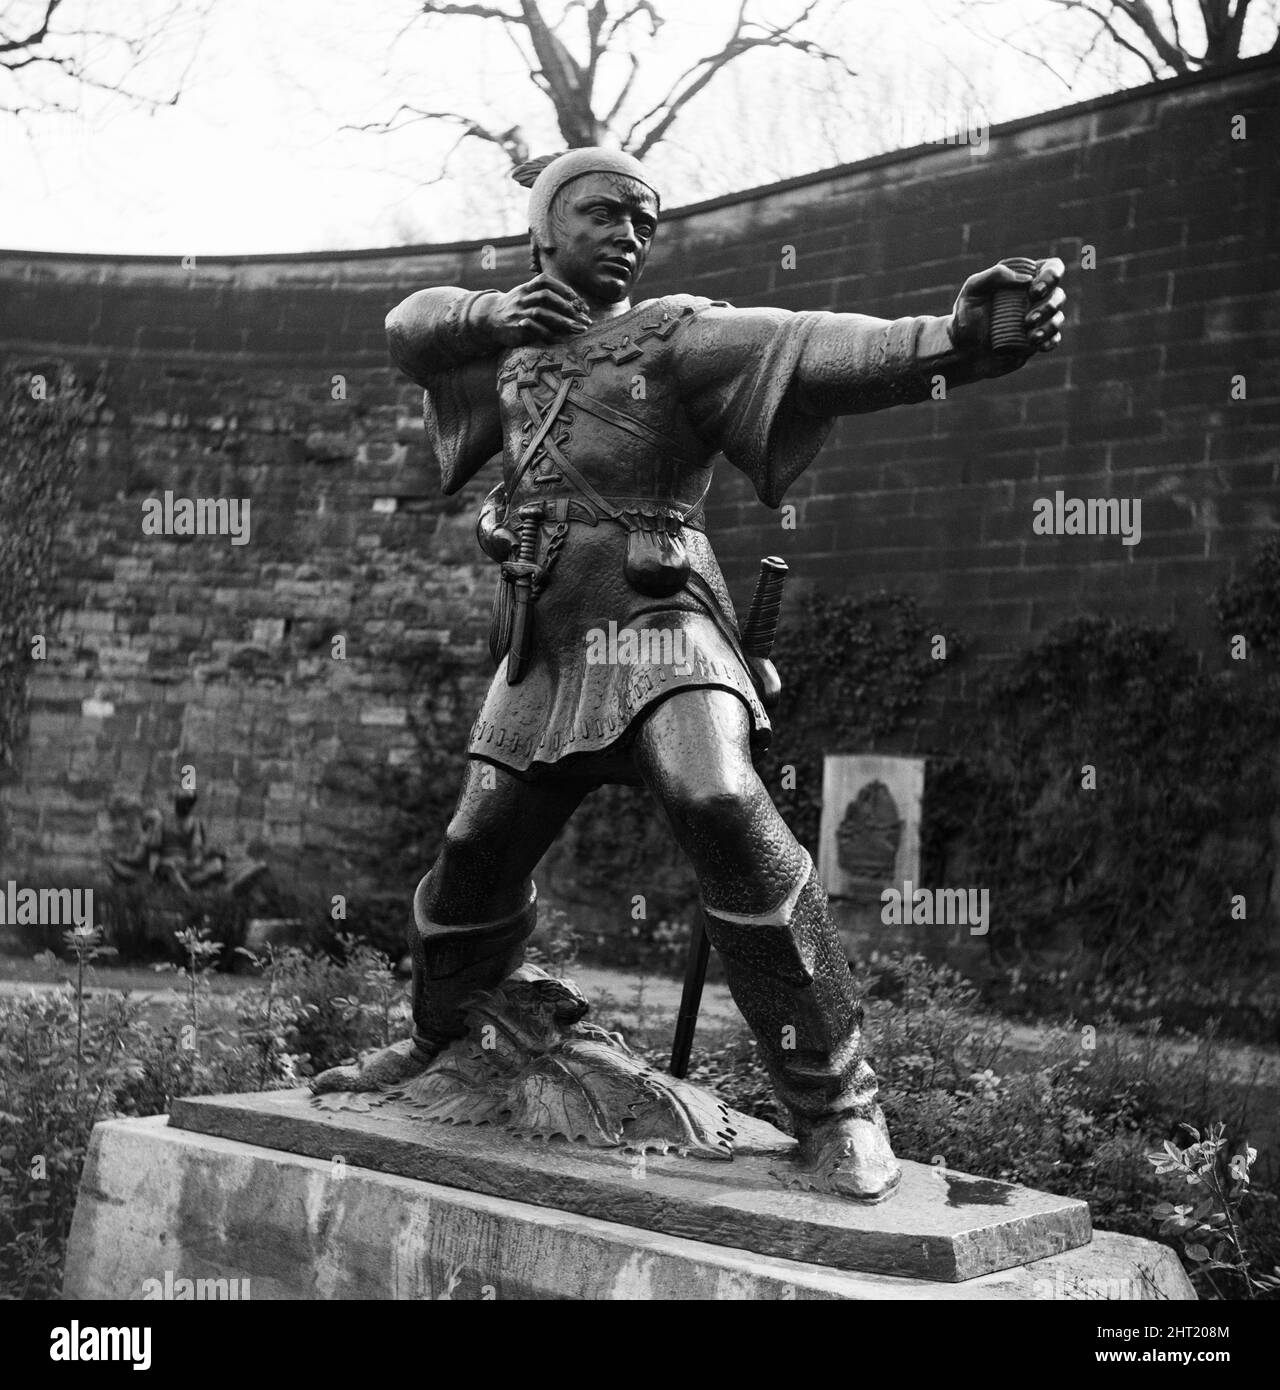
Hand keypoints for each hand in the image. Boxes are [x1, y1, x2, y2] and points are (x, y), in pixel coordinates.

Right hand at [477, 272, 593, 346]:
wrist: (489, 317)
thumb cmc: (517, 307)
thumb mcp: (528, 295)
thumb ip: (548, 297)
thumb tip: (578, 306)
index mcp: (527, 287)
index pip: (545, 281)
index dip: (563, 289)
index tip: (579, 301)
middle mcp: (522, 297)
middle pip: (546, 296)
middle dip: (568, 306)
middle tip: (585, 318)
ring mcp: (518, 312)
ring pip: (541, 313)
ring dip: (563, 321)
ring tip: (579, 329)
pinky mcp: (515, 327)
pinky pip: (533, 329)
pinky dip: (548, 334)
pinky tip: (561, 339)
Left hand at [948, 256, 1066, 359]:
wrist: (963, 352)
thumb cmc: (966, 317)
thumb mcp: (973, 290)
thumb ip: (995, 275)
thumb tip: (1026, 279)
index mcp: (1024, 279)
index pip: (1052, 268)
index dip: (1051, 276)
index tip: (1034, 291)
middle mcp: (1035, 298)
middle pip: (1058, 295)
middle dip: (1049, 306)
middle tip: (1028, 320)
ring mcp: (1038, 320)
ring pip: (1057, 318)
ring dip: (1049, 326)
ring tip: (1031, 338)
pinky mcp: (1037, 340)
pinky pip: (1054, 338)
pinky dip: (1050, 341)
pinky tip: (1039, 345)